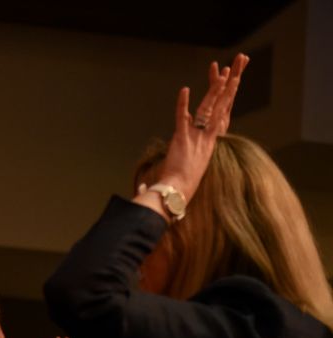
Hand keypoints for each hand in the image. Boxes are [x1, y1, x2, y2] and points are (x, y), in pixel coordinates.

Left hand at [154, 54, 248, 201]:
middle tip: (236, 68)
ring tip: (222, 73)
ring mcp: (196, 136)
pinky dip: (183, 103)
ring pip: (208, 109)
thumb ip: (190, 144)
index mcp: (211, 140)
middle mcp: (208, 136)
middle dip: (229, 85)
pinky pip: (182, 117)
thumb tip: (185, 128)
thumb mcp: (191, 159)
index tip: (232, 79)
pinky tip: (185, 89)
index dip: (227, 95)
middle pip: (221, 106)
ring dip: (214, 90)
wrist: (178, 191)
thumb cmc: (182, 182)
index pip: (222, 112)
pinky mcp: (182, 138)